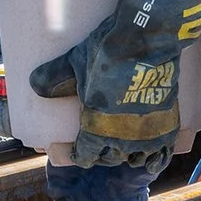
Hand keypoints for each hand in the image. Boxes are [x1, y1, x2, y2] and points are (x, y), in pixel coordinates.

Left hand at [30, 29, 177, 169]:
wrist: (146, 39)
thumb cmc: (107, 51)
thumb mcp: (75, 63)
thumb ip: (54, 78)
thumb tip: (34, 85)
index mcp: (96, 126)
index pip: (86, 155)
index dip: (81, 155)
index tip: (79, 153)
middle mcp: (121, 136)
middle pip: (111, 158)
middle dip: (104, 155)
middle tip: (101, 148)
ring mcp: (146, 132)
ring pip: (136, 158)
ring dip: (129, 157)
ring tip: (126, 150)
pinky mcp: (166, 124)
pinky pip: (161, 154)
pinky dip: (156, 160)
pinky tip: (151, 161)